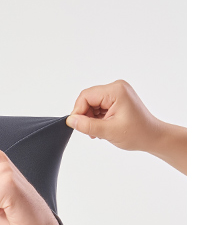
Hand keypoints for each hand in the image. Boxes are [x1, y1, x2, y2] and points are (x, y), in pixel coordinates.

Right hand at [66, 80, 186, 172]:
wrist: (153, 137)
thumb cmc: (137, 133)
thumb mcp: (109, 131)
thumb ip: (88, 125)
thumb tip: (71, 121)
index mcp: (116, 90)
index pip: (86, 96)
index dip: (78, 111)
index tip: (77, 126)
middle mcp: (116, 87)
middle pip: (88, 99)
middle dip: (85, 116)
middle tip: (89, 132)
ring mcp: (117, 92)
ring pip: (92, 103)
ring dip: (91, 118)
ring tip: (98, 132)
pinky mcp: (117, 99)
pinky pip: (99, 105)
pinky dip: (97, 117)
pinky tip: (102, 127)